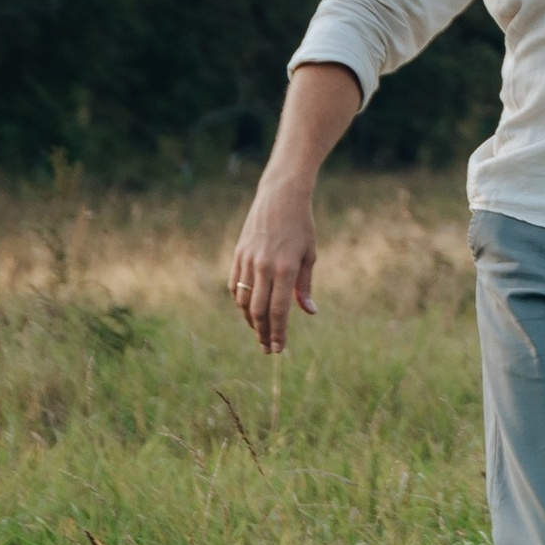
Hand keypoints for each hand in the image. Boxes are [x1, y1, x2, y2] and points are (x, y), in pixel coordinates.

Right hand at [230, 182, 317, 354]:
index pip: (279, 311)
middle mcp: (264, 266)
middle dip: (263, 333)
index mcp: (286, 268)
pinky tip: (248, 310)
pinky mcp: (238, 254)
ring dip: (250, 321)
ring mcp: (248, 260)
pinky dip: (240, 301)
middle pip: (259, 311)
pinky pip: (234, 285)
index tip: (278, 349)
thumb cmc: (301, 226)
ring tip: (259, 332)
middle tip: (267, 348)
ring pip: (243, 300)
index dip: (278, 333)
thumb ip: (304, 286)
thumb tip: (309, 312)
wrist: (280, 196)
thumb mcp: (309, 255)